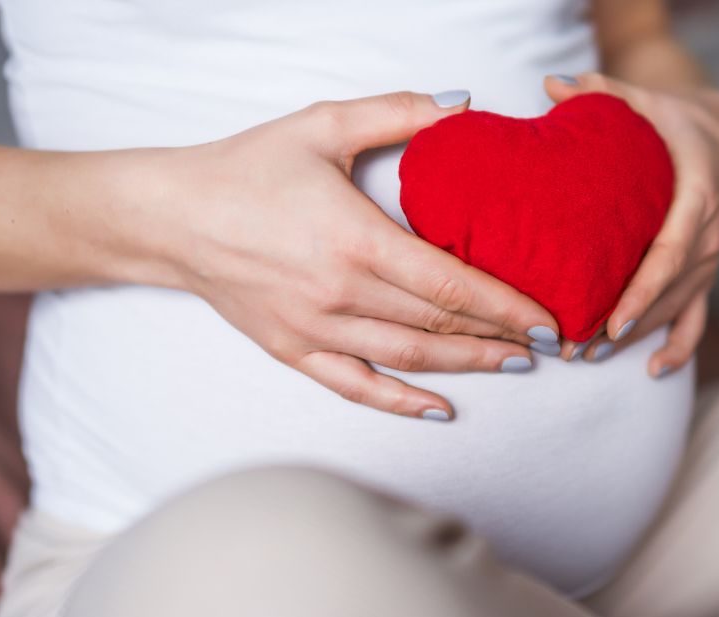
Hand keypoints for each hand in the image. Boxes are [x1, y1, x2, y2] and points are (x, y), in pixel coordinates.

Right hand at [140, 91, 559, 419]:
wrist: (169, 215)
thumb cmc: (247, 167)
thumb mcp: (322, 125)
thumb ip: (398, 112)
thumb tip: (463, 104)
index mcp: (354, 238)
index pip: (450, 283)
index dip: (507, 306)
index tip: (548, 318)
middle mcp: (339, 292)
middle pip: (438, 324)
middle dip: (500, 337)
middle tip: (549, 344)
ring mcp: (314, 329)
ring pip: (408, 358)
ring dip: (466, 366)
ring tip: (514, 366)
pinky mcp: (291, 349)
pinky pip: (354, 387)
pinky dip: (400, 402)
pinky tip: (438, 409)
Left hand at [543, 74, 718, 375]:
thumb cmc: (672, 118)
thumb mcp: (642, 98)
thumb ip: (600, 92)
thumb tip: (550, 84)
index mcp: (697, 196)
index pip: (670, 254)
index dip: (642, 293)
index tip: (611, 322)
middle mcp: (708, 235)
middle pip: (668, 294)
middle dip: (625, 326)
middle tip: (575, 349)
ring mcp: (709, 259)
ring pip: (676, 310)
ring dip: (636, 340)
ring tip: (588, 359)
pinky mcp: (705, 272)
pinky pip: (696, 319)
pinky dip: (678, 347)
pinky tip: (652, 372)